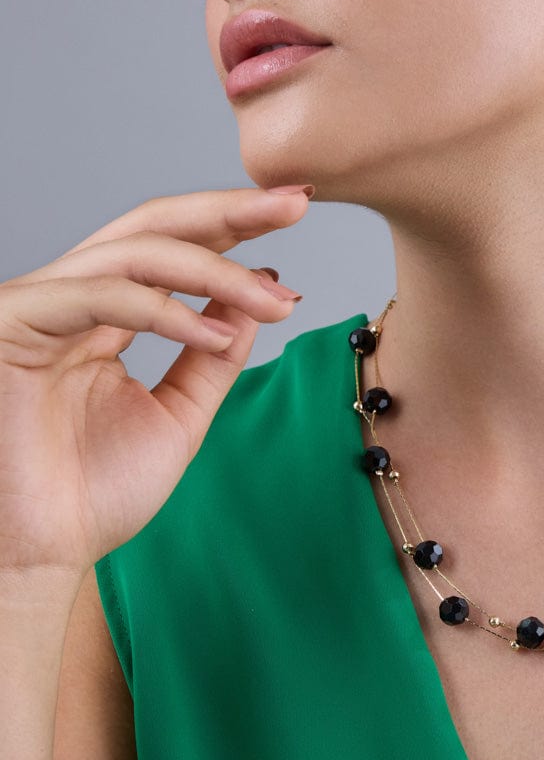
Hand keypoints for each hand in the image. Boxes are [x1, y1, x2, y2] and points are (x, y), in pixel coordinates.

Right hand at [0, 187, 310, 578]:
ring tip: (274, 299)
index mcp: (105, 313)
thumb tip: (262, 290)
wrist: (39, 558)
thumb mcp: (181, 412)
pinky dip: (167, 311)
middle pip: (155, 226)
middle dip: (231, 211)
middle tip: (296, 201)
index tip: (299, 210)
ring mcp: (38, 306)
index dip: (236, 224)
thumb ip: (214, 353)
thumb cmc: (95, 493)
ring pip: (136, 253)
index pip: (176, 247)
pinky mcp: (13, 324)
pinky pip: (101, 296)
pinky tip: (217, 333)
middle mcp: (71, 298)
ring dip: (216, 271)